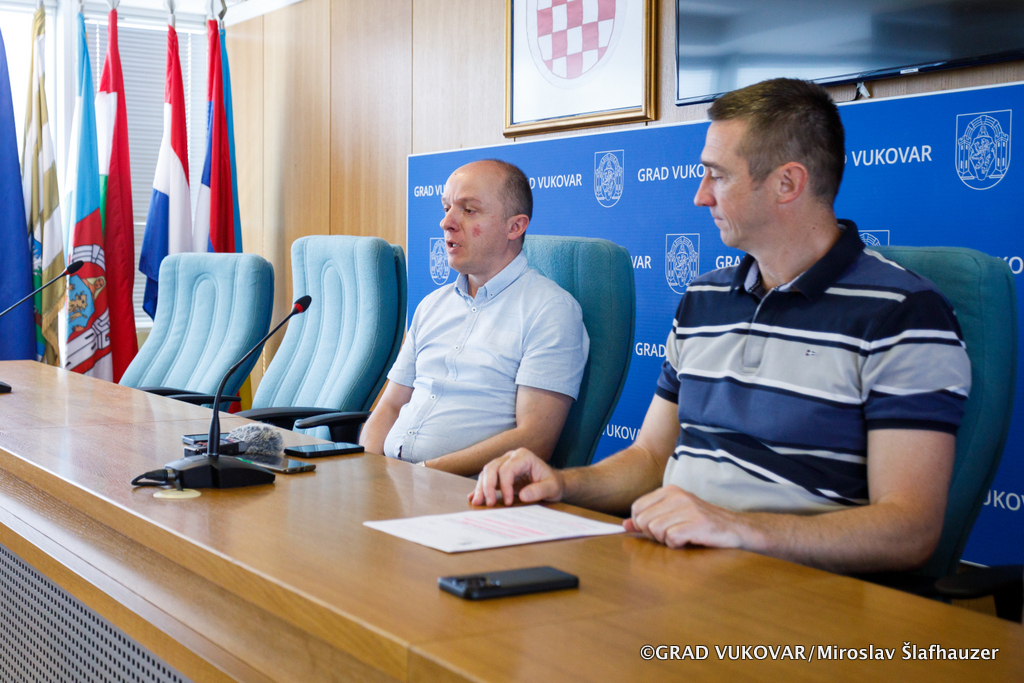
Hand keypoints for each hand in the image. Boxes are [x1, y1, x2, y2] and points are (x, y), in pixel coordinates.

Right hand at [468, 448, 564, 506]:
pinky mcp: (499, 473)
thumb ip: (539, 490)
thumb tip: (523, 495)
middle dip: (487, 486)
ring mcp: (503, 464)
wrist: (552, 483)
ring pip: (486, 473)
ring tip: (478, 503)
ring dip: (481, 488)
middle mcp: (511, 457)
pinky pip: (486, 478)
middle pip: (492, 468)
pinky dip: (479, 488)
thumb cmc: (552, 483)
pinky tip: (473, 497)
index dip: (504, 486)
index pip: (507, 469)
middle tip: (489, 504)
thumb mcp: (552, 487)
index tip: (509, 502)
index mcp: (523, 456)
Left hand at [624, 486, 745, 548]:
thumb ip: (648, 518)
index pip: (637, 508)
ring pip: (655, 530)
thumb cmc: (701, 524)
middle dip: (653, 534)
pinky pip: (671, 538)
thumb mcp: (673, 516)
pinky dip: (677, 545)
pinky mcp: (697, 523)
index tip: (656, 529)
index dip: (641, 524)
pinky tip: (689, 541)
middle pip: (643, 520)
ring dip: (666, 540)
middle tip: (670, 535)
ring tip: (682, 537)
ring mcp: (688, 509)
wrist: (735, 529)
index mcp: (670, 491)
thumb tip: (624, 525)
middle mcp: (677, 496)